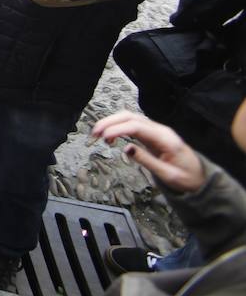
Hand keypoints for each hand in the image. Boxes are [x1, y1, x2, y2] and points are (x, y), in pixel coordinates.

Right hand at [91, 110, 205, 193]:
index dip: (118, 129)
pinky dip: (118, 127)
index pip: (137, 126)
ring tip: (97, 134)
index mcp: (165, 138)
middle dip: (110, 121)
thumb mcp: (168, 175)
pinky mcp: (151, 135)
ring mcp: (156, 131)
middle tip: (94, 133)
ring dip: (111, 122)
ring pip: (130, 118)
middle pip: (131, 116)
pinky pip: (132, 125)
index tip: (103, 138)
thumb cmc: (187, 178)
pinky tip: (110, 136)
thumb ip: (147, 161)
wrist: (200, 178)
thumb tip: (126, 148)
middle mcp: (160, 130)